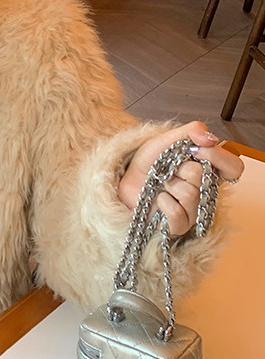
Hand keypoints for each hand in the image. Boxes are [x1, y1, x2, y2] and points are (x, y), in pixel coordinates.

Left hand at [118, 121, 242, 235]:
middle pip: (202, 175)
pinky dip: (162, 201)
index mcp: (209, 171)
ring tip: (163, 184)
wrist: (126, 179)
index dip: (218, 156)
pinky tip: (159, 199)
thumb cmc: (149, 163)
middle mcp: (206, 192)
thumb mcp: (167, 140)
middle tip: (169, 170)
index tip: (195, 150)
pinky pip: (177, 213)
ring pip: (190, 194)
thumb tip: (211, 138)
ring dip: (169, 184)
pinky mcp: (180, 226)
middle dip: (179, 167)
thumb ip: (191, 132)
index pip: (234, 167)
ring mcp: (195, 212)